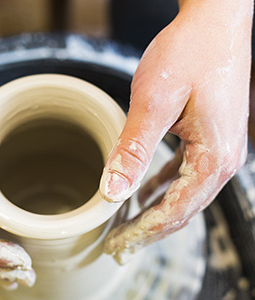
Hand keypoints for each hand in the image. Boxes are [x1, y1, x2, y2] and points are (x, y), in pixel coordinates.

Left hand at [100, 0, 251, 262]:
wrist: (215, 19)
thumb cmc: (189, 53)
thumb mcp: (154, 103)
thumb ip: (134, 149)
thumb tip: (112, 191)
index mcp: (214, 157)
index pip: (175, 212)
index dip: (143, 232)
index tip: (116, 245)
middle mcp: (223, 159)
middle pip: (181, 210)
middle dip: (147, 229)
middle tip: (116, 244)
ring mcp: (219, 149)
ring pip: (182, 195)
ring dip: (153, 212)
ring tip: (124, 225)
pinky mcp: (209, 137)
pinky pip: (184, 174)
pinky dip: (162, 188)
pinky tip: (143, 193)